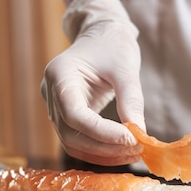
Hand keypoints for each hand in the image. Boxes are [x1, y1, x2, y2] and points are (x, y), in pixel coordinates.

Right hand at [41, 0, 144, 165]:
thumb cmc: (112, 45)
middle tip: (137, 149)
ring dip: (103, 154)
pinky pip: (78, 141)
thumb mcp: (125, 67)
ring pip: (72, 143)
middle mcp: (51, 93)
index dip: (102, 132)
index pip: (74, 114)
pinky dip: (99, 150)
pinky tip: (122, 151)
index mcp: (60, 74)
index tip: (130, 139)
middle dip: (104, 146)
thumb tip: (139, 132)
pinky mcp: (65, 117)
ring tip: (133, 152)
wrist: (100, 36)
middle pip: (70, 134)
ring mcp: (55, 107)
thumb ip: (131, 99)